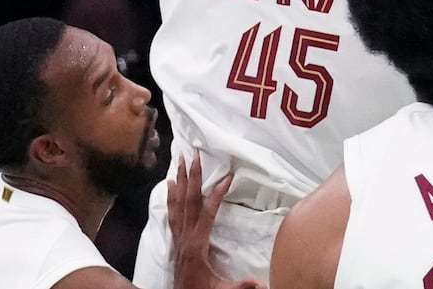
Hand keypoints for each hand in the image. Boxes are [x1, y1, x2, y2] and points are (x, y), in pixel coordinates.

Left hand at [167, 150, 264, 288]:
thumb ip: (242, 285)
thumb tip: (263, 283)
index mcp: (198, 244)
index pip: (208, 213)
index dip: (218, 194)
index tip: (228, 176)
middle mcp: (186, 237)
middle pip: (189, 202)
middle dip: (192, 178)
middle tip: (194, 155)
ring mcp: (179, 237)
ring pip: (177, 205)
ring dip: (179, 182)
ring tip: (179, 161)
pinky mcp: (176, 240)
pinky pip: (172, 214)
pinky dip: (170, 198)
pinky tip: (169, 185)